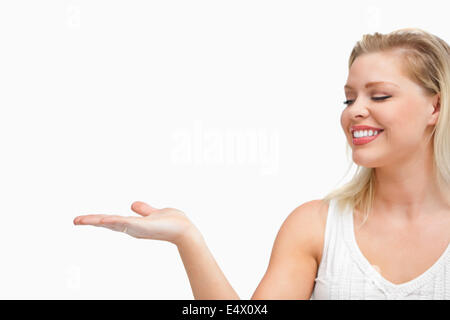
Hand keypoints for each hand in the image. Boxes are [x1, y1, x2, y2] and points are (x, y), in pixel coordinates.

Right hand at [73, 201, 198, 244]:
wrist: (184, 229)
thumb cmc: (172, 222)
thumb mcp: (153, 213)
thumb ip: (143, 209)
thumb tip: (133, 204)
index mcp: (132, 224)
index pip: (110, 220)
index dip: (96, 219)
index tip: (80, 219)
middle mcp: (132, 228)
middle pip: (107, 223)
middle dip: (91, 221)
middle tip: (74, 220)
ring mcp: (137, 228)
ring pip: (114, 223)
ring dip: (99, 221)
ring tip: (82, 219)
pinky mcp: (143, 227)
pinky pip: (127, 223)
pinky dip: (116, 221)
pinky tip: (105, 219)